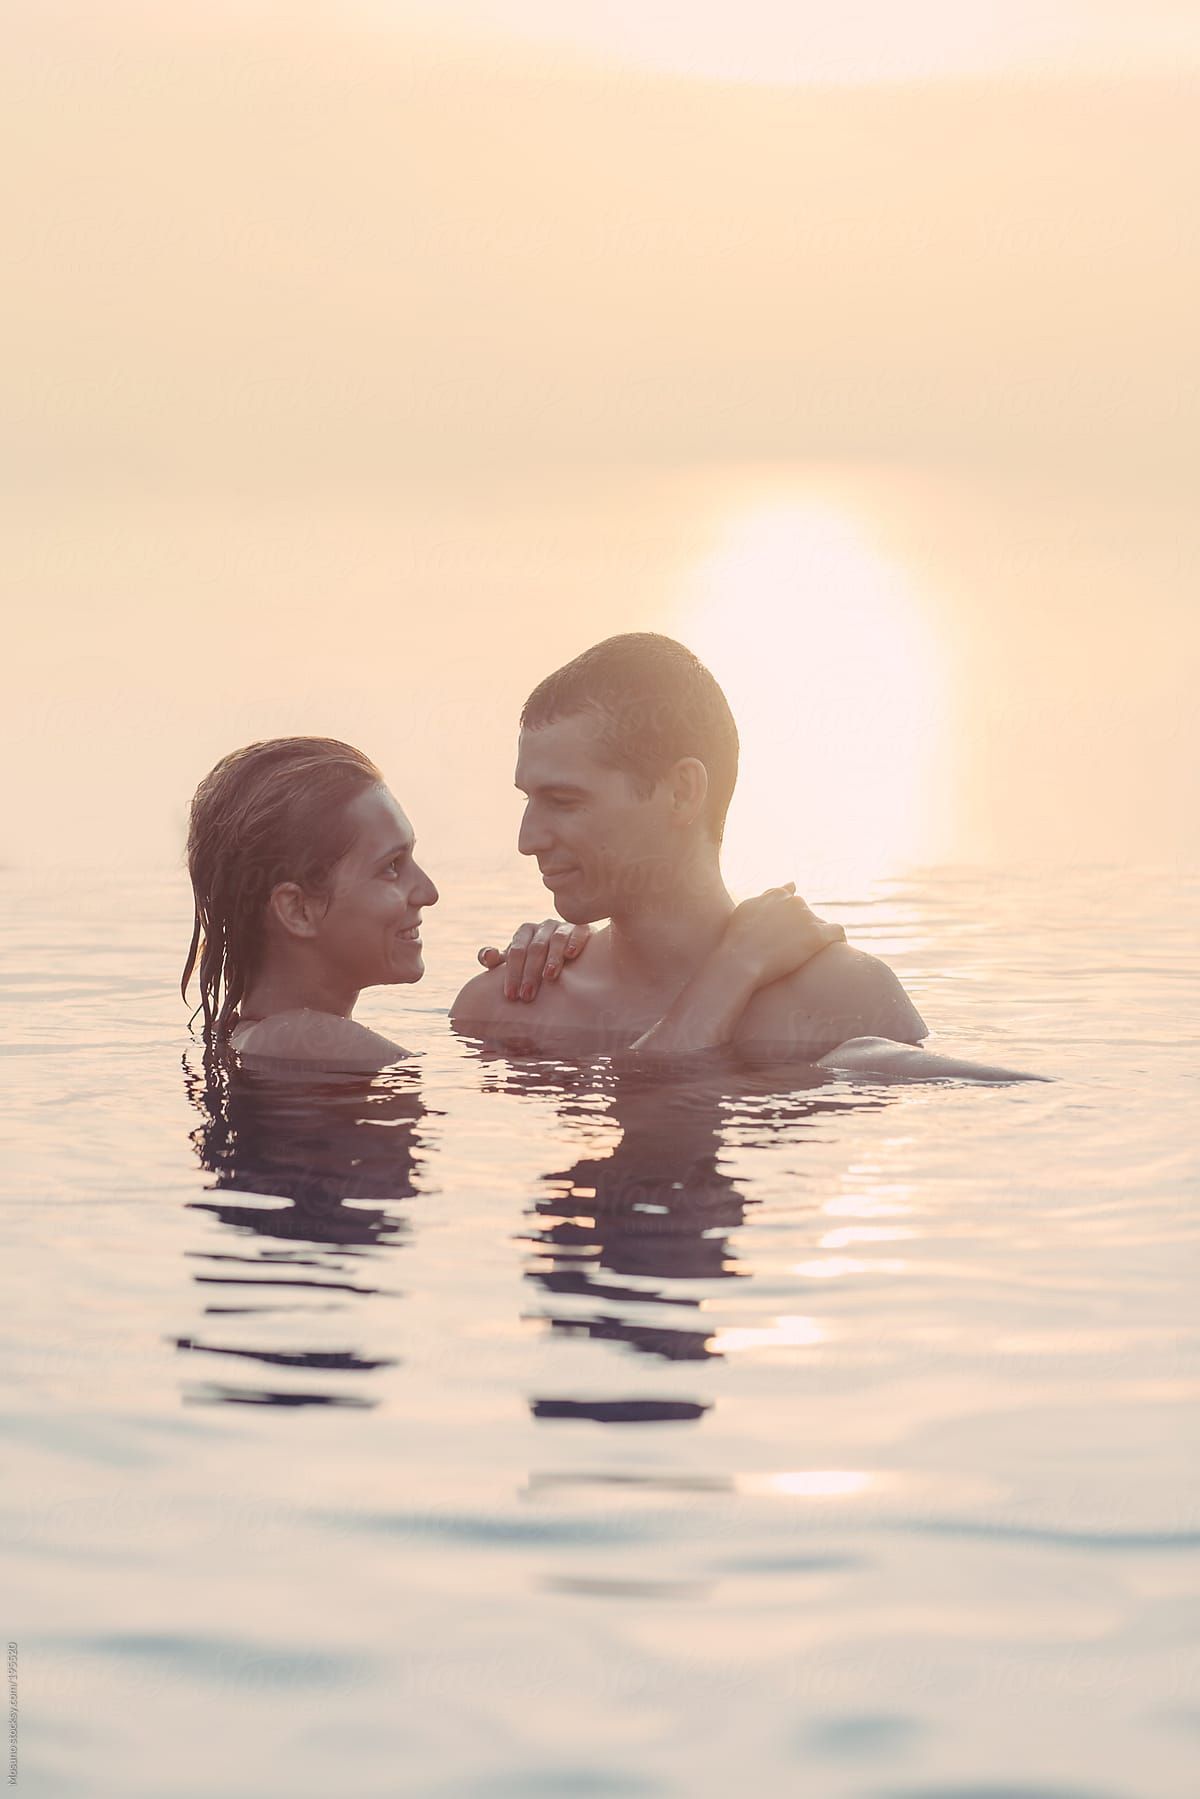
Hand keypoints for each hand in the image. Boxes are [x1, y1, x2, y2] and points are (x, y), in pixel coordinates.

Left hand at [477, 919, 591, 999]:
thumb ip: (497, 960)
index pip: (516, 951)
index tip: (511, 996)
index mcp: (525, 932)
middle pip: (535, 948)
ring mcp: (564, 927)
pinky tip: (571, 955)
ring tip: (549, 977)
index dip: (512, 973)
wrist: (573, 958)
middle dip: (530, 973)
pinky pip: (578, 932)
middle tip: (527, 996)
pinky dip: (574, 941)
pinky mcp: (583, 929)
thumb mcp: (516, 962)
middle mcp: (544, 927)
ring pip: (556, 939)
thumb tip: (486, 956)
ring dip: (552, 958)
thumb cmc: (537, 963)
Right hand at [721, 883, 844, 988]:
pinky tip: (837, 947)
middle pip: (805, 912)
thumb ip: (767, 896)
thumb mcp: (746, 910)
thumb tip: (792, 884)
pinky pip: (838, 932)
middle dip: (800, 927)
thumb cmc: (738, 939)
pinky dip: (839, 938)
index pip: (791, 895)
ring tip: (808, 954)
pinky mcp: (818, 936)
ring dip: (815, 936)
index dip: (789, 914)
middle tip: (790, 948)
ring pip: (820, 924)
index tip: (787, 927)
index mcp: (777, 895)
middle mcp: (794, 902)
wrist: (741, 960)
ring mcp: (807, 918)